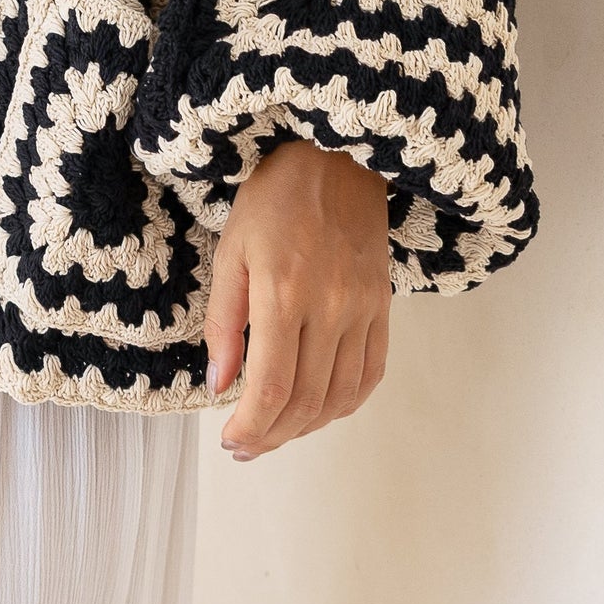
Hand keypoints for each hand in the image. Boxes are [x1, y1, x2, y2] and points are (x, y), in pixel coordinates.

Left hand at [204, 138, 390, 460]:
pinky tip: (319, 409)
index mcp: (283, 292)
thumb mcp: (231, 251)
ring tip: (277, 431)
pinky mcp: (383, 307)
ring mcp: (362, 309)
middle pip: (306, 403)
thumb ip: (224, 322)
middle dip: (272, 436)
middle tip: (247, 445)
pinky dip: (345, 404)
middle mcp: (329, 307)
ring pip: (340, 397)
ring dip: (307, 428)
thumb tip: (220, 385)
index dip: (251, 427)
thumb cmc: (275, 197)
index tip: (231, 441)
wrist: (336, 157)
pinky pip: (371, 373)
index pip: (271, 388)